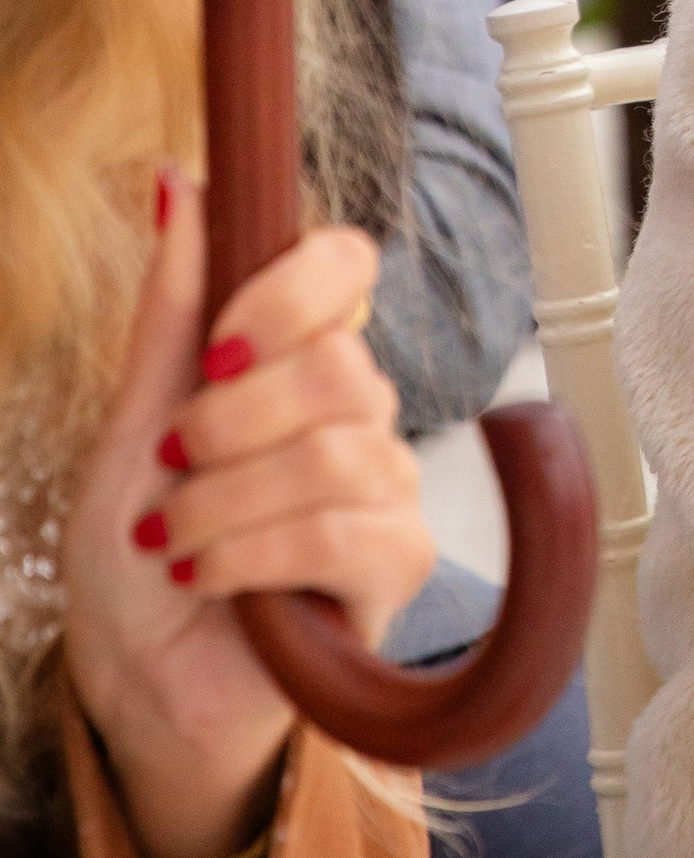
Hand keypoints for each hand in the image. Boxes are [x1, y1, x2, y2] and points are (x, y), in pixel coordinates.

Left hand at [62, 179, 431, 857]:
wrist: (141, 679)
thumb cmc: (137, 553)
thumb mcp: (133, 421)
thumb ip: (173, 309)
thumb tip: (177, 179)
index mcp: (295, 357)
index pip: (349, 262)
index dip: (291, 292)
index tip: (219, 350)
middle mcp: (355, 409)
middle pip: (340, 364)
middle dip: (229, 423)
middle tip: (175, 466)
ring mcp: (386, 486)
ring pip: (336, 451)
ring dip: (225, 503)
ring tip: (177, 541)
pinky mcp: (397, 565)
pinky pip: (346, 530)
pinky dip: (252, 554)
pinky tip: (212, 579)